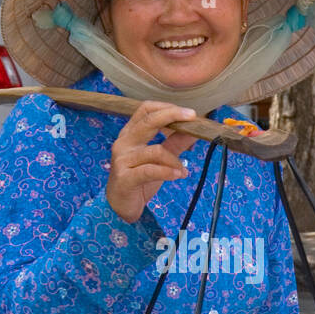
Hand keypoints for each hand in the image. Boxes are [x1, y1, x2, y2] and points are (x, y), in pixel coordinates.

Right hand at [106, 101, 197, 224]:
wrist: (120, 206)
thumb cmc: (139, 179)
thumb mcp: (160, 159)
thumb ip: (175, 144)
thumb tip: (194, 131)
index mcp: (130, 133)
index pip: (146, 110)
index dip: (167, 107)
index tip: (189, 113)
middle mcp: (124, 142)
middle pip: (148, 121)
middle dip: (172, 116)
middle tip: (193, 118)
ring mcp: (123, 159)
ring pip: (155, 150)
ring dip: (175, 159)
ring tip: (184, 170)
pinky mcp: (125, 178)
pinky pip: (150, 170)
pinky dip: (168, 172)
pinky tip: (178, 175)